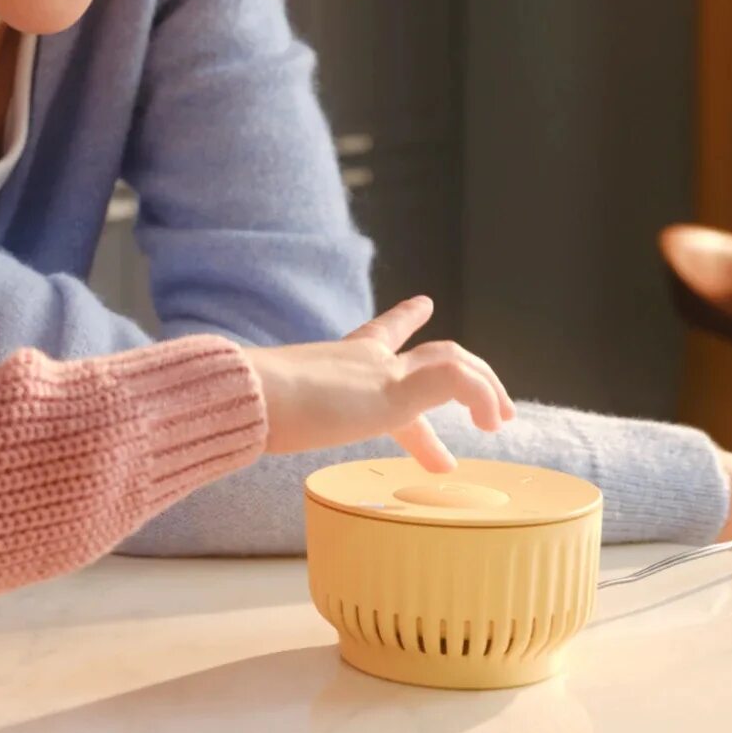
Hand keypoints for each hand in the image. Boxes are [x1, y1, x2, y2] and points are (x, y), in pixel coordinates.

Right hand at [245, 296, 515, 469]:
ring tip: (497, 420)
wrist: (248, 395)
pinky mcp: (395, 389)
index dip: (404, 319)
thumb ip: (266, 415)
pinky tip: (484, 424)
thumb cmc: (248, 407)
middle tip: (492, 409)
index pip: (378, 334)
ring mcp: (382, 372)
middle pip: (430, 352)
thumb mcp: (268, 411)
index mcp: (337, 361)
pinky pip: (458, 380)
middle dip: (467, 375)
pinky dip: (479, 397)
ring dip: (486, 388)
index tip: (424, 302)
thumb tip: (234, 429)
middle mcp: (364, 360)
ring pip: (454, 360)